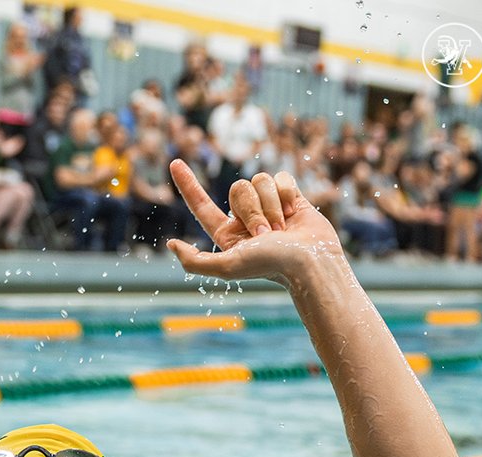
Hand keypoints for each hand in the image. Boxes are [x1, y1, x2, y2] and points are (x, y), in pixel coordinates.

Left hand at [167, 160, 343, 284]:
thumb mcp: (228, 267)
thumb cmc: (270, 265)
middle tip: (265, 234)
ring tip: (282, 229)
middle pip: (238, 188)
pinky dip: (288, 194)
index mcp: (227, 234)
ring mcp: (269, 205)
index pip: (201, 205)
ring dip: (272, 204)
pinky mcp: (290, 196)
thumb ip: (195, 262)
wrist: (310, 261)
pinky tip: (295, 214)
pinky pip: (281, 177)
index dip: (188, 184)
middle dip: (252, 208)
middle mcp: (246, 218)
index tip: (175, 162)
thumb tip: (171, 244)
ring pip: (260, 180)